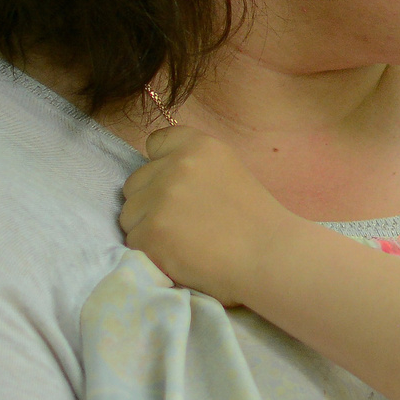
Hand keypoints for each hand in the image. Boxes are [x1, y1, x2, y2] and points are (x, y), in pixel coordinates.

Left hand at [118, 124, 290, 307]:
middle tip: (183, 223)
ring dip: (147, 229)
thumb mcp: (228, 171)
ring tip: (183, 242)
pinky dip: (150, 254)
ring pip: (129, 215)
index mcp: (198, 146)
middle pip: (135, 184)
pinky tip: (179, 257)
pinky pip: (133, 243)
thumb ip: (192, 165)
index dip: (160, 166)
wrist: (271, 257)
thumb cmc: (256, 220)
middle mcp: (175, 167)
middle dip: (150, 203)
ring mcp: (161, 200)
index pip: (155, 142)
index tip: (176, 187)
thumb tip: (156, 176)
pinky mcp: (151, 234)